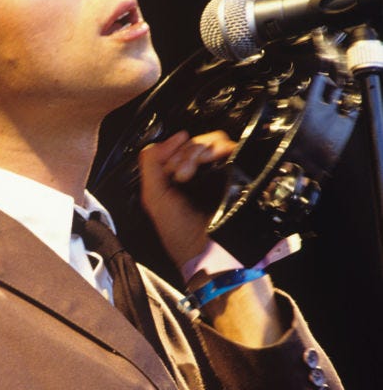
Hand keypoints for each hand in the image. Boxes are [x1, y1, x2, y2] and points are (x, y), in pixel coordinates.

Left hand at [138, 129, 235, 269]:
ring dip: (195, 153)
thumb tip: (172, 138)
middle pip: (196, 141)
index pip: (180, 147)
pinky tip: (201, 167)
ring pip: (213, 142)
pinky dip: (213, 151)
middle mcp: (203, 173)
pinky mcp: (238, 173)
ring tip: (185, 175)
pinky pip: (230, 148)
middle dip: (182, 154)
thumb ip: (151, 163)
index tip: (169, 167)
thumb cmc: (180, 233)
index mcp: (183, 177)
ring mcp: (222, 172)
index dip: (172, 150)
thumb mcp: (153, 197)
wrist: (205, 251)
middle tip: (177, 175)